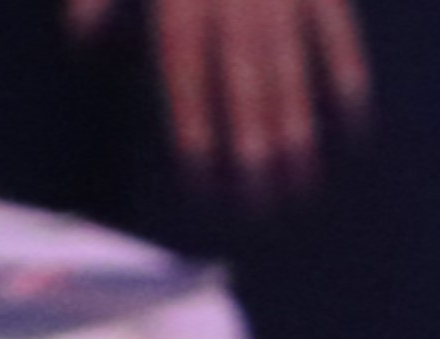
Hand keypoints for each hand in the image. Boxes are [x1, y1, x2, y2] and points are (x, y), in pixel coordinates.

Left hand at [74, 0, 373, 202]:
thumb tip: (85, 45)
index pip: (186, 72)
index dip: (193, 124)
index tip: (201, 177)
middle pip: (244, 83)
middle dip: (252, 147)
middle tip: (260, 203)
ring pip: (291, 67)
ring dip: (299, 130)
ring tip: (303, 181)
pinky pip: (338, 35)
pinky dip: (349, 78)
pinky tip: (355, 125)